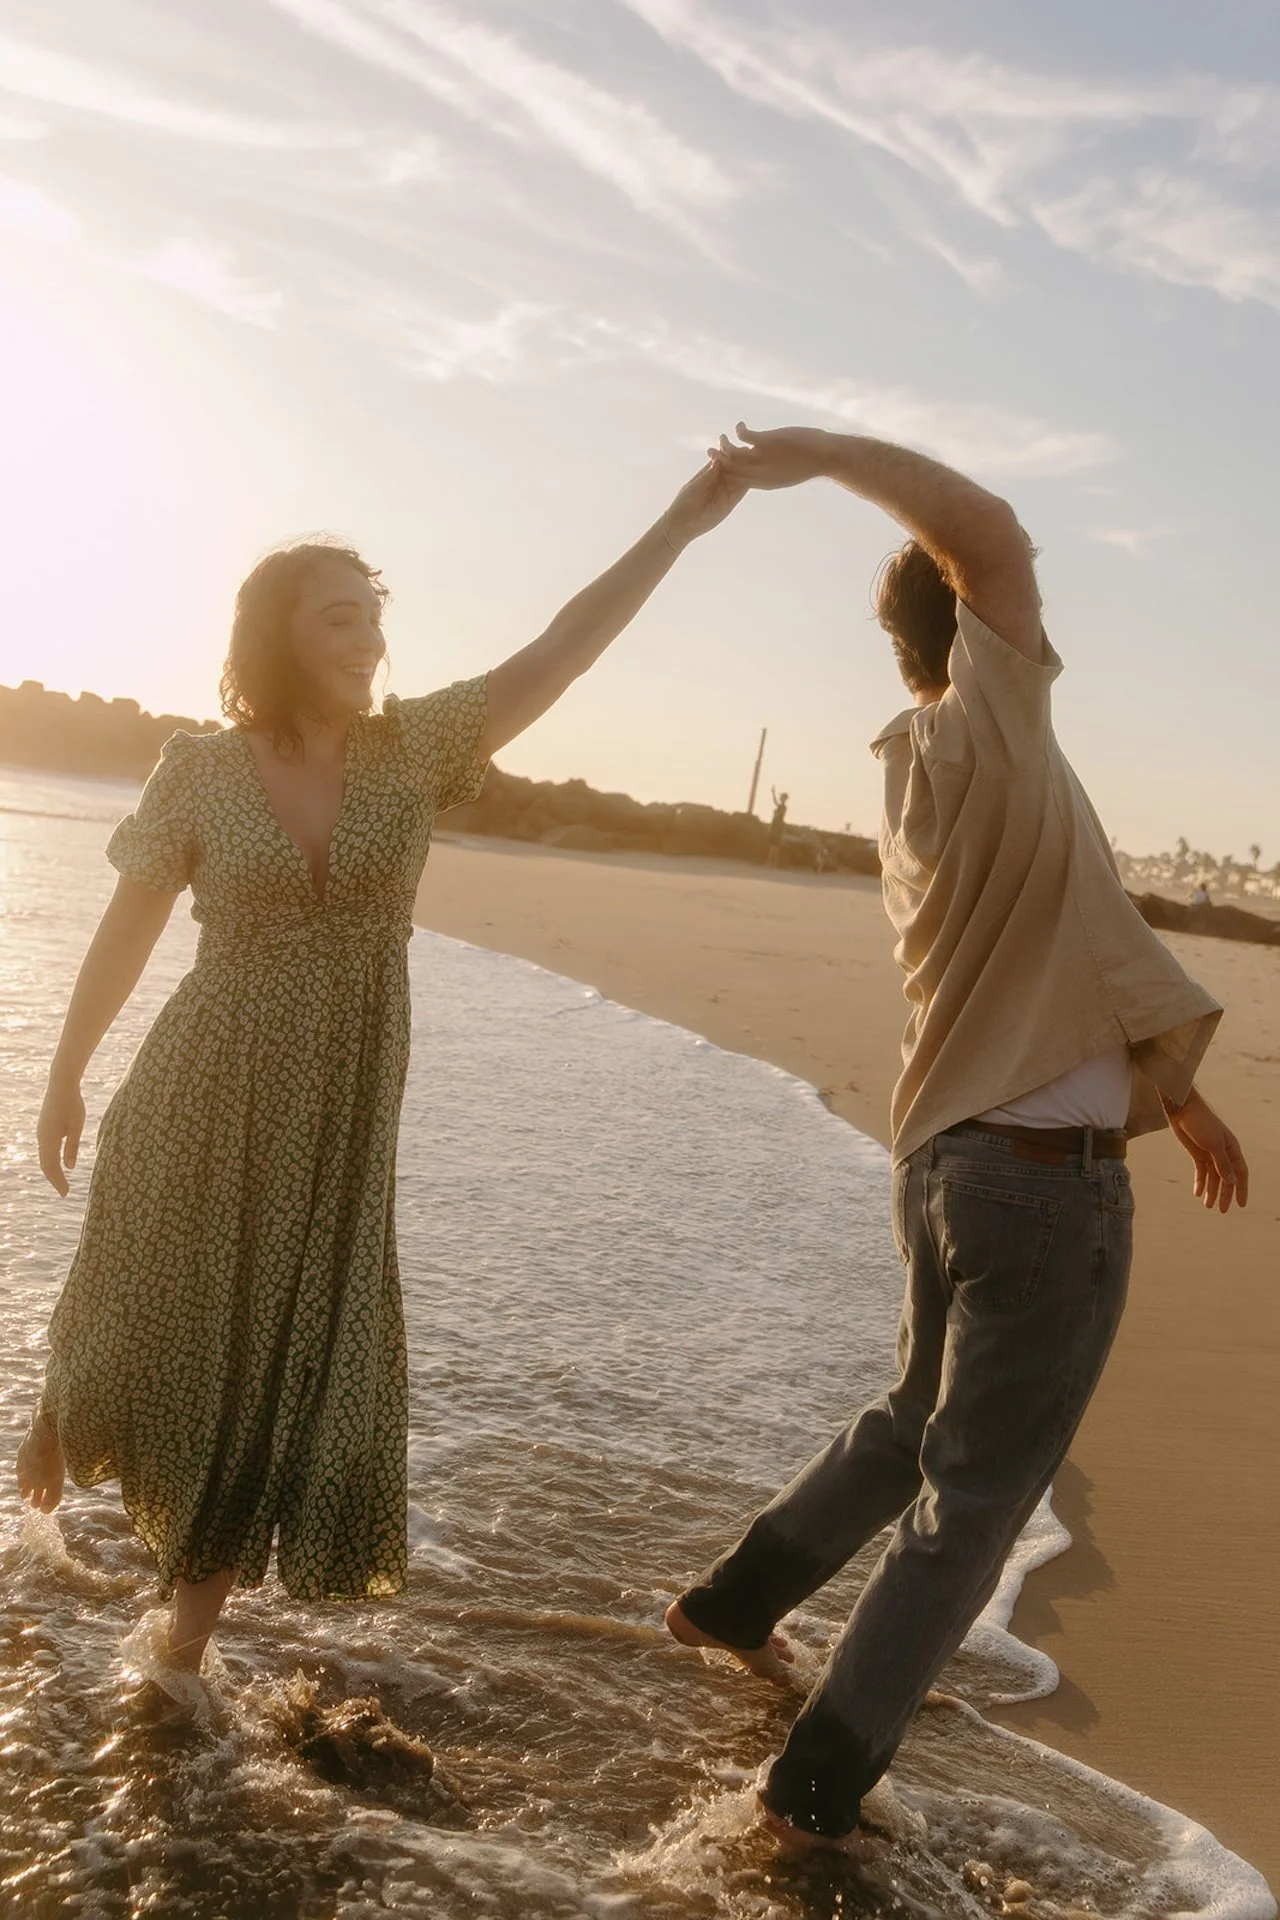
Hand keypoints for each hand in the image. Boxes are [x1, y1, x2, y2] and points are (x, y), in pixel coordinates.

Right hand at [38, 1074, 84, 1196]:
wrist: (61, 1084)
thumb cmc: (72, 1104)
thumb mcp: (76, 1126)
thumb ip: (72, 1147)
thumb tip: (69, 1167)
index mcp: (49, 1139)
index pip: (51, 1166)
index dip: (58, 1181)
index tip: (66, 1193)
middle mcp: (41, 1137)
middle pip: (45, 1164)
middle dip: (55, 1179)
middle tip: (65, 1192)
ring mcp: (41, 1133)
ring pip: (44, 1157)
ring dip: (52, 1170)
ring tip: (61, 1182)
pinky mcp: (43, 1128)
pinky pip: (46, 1149)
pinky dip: (51, 1160)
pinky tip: (58, 1165)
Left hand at [662, 458, 746, 548]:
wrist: (683, 524)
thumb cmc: (684, 502)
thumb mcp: (695, 486)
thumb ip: (708, 475)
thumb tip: (719, 460)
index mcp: (709, 472)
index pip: (721, 459)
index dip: (727, 452)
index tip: (733, 445)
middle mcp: (719, 480)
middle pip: (733, 466)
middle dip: (740, 459)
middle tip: (749, 450)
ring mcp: (726, 490)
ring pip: (739, 477)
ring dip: (746, 470)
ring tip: (755, 461)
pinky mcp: (731, 502)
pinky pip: (741, 491)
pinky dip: (747, 484)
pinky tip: (754, 476)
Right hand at [707, 421, 833, 490]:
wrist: (826, 457)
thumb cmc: (811, 465)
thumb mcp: (788, 474)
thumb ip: (775, 473)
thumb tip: (770, 468)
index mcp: (765, 482)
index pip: (737, 481)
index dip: (726, 473)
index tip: (721, 465)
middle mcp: (760, 472)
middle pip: (730, 469)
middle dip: (718, 459)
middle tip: (711, 450)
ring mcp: (763, 457)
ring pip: (732, 453)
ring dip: (724, 444)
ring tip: (723, 436)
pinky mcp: (767, 442)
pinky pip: (743, 436)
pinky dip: (739, 430)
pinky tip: (741, 424)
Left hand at [1167, 1089, 1247, 1212]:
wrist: (1183, 1110)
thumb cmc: (1202, 1123)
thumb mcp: (1213, 1144)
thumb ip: (1222, 1163)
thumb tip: (1232, 1181)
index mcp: (1232, 1149)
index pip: (1240, 1173)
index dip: (1242, 1189)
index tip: (1241, 1204)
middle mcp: (1223, 1154)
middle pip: (1226, 1178)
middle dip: (1225, 1195)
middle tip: (1222, 1210)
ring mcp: (1210, 1154)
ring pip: (1213, 1177)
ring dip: (1211, 1191)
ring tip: (1208, 1205)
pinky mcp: (1197, 1154)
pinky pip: (1200, 1172)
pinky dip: (1200, 1182)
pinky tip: (1197, 1193)